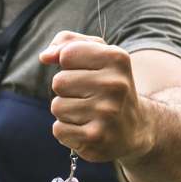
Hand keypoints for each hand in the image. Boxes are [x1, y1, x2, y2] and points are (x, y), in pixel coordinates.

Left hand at [38, 30, 152, 162]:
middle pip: (58, 82)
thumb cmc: (108, 86)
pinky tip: (87, 130)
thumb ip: (69, 43)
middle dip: (66, 91)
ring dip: (67, 112)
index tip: (87, 73)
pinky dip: (67, 131)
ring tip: (89, 114)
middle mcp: (115, 85)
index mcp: (116, 59)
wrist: (135, 129)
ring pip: (57, 107)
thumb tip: (45, 56)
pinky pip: (58, 130)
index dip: (69, 65)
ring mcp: (106, 113)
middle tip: (89, 97)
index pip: (67, 54)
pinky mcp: (96, 138)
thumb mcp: (98, 56)